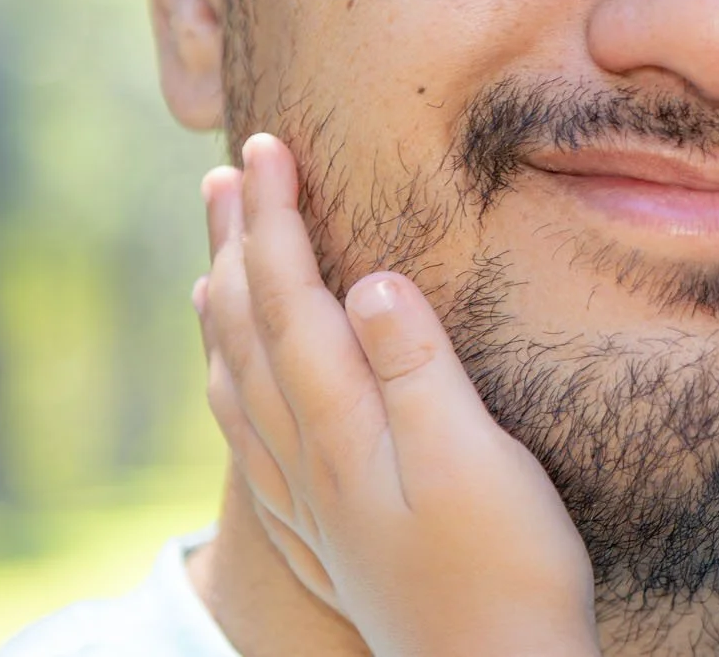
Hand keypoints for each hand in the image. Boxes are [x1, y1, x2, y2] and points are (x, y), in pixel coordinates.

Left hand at [195, 133, 599, 656]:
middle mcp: (311, 459)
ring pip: (241, 385)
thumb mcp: (477, 461)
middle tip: (227, 175)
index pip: (294, 300)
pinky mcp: (327, 532)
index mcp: (345, 429)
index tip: (265, 147)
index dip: (275, 221)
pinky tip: (237, 385)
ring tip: (214, 258)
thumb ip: (419, 369)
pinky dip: (233, 388)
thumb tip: (372, 281)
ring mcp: (312, 500)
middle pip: (253, 333)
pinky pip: (252, 441)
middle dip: (238, 246)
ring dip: (225, 309)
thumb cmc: (505, 572)